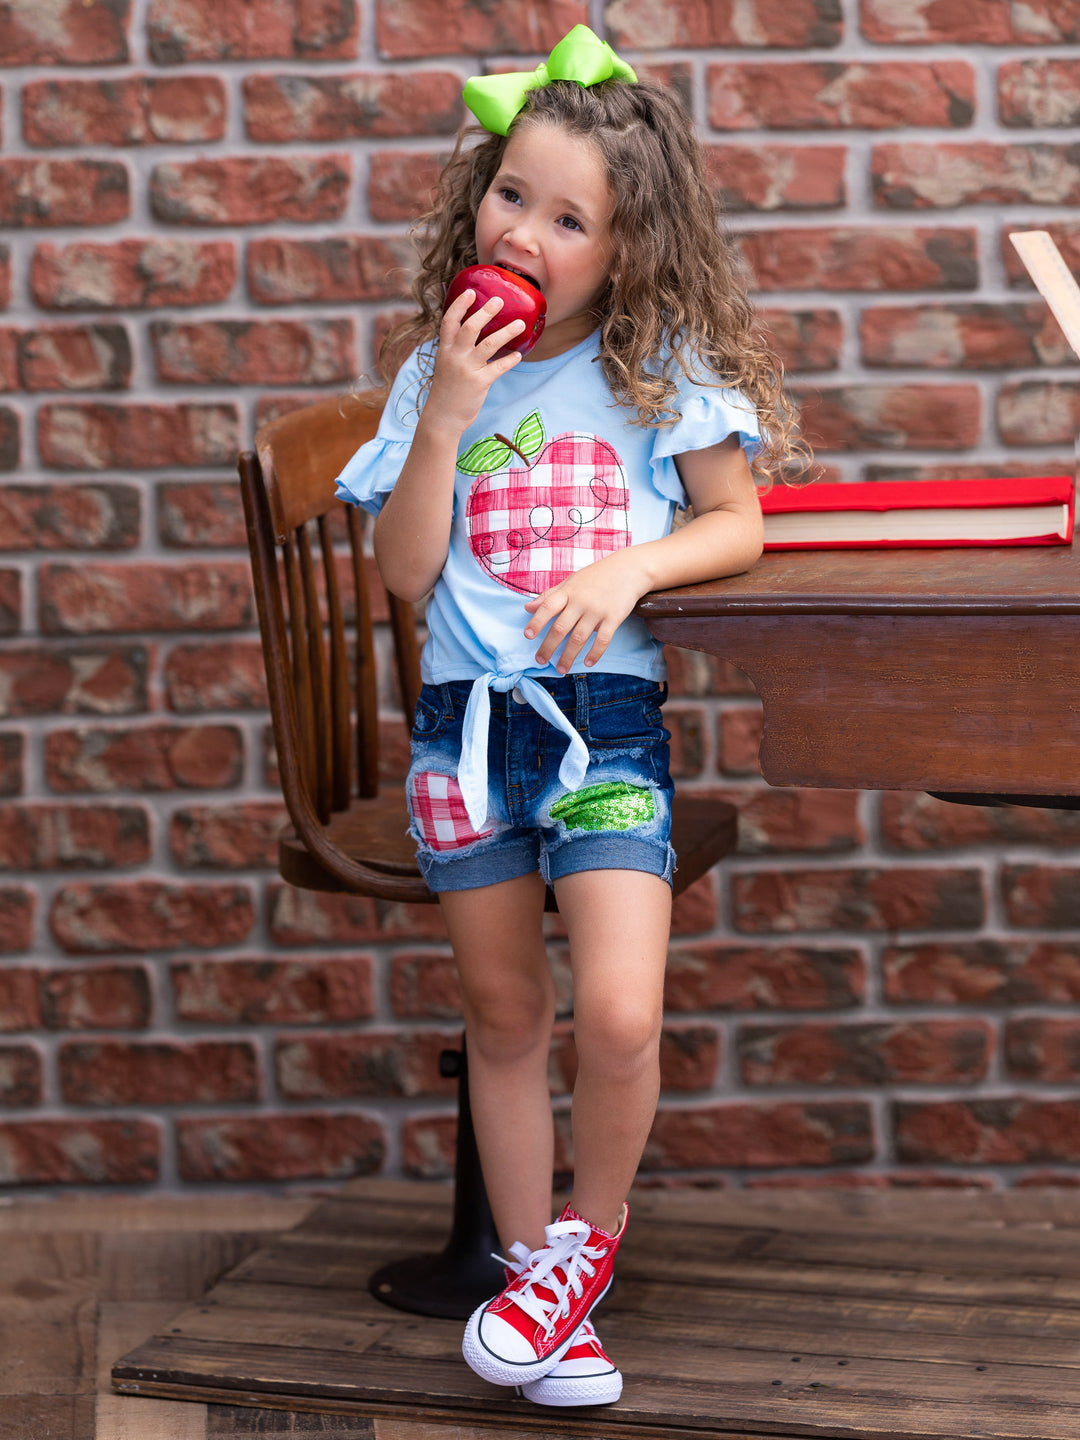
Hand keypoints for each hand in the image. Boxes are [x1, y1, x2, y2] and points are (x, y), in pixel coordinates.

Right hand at [423, 290, 526, 435]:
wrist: (442, 417)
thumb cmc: (447, 391)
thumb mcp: (446, 366)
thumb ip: (456, 350)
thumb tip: (474, 337)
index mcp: (444, 350)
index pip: (449, 321)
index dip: (460, 305)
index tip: (471, 292)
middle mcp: (454, 356)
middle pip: (470, 327)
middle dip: (486, 312)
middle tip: (499, 300)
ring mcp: (467, 369)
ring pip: (489, 344)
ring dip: (506, 332)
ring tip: (520, 324)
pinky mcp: (479, 383)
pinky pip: (499, 367)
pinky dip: (510, 360)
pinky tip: (519, 356)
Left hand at [523, 553, 648, 672]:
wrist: (629, 569)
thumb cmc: (597, 576)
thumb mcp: (571, 581)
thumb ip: (549, 595)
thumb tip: (527, 608)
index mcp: (568, 591)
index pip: (548, 607)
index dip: (537, 622)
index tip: (527, 636)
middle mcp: (581, 601)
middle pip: (560, 628)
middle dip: (548, 647)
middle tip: (540, 660)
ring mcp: (597, 611)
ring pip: (579, 638)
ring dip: (568, 656)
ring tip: (561, 669)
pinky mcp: (614, 618)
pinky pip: (602, 640)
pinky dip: (595, 653)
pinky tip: (588, 663)